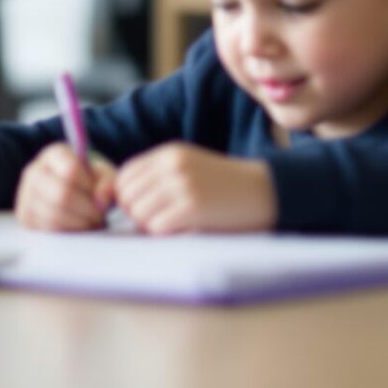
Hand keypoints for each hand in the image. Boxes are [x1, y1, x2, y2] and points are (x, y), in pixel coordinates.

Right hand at [14, 143, 118, 231]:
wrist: (74, 198)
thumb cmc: (91, 184)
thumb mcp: (104, 177)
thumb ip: (108, 184)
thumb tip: (102, 198)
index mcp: (54, 154)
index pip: (71, 170)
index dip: (89, 187)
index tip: (98, 193)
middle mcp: (34, 171)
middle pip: (62, 194)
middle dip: (87, 209)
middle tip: (99, 215)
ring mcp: (26, 194)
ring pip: (54, 214)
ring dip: (79, 223)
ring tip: (90, 221)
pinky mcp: (25, 216)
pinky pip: (47, 229)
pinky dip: (67, 231)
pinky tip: (77, 227)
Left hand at [111, 143, 275, 235]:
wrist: (263, 191)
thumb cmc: (224, 185)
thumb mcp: (189, 167)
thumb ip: (159, 176)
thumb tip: (124, 201)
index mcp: (169, 153)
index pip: (125, 175)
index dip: (126, 196)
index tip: (141, 208)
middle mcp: (172, 166)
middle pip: (127, 196)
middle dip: (135, 213)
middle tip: (155, 222)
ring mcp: (182, 186)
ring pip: (139, 213)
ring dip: (149, 226)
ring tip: (170, 226)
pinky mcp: (193, 208)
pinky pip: (157, 227)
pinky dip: (163, 233)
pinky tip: (180, 230)